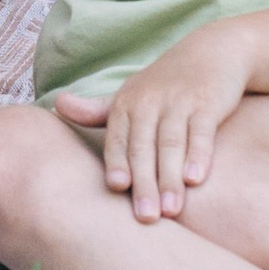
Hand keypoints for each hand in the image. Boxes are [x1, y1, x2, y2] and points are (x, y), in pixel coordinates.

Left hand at [55, 25, 254, 222]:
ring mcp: (179, 101)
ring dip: (170, 178)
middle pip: (143, 147)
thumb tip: (56, 106)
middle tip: (146, 218)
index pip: (118, 139)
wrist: (211, 51)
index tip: (116, 189)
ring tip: (170, 211)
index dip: (117, 163)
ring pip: (171, 144)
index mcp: (126, 103)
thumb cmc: (164, 83)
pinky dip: (199, 155)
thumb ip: (97, 111)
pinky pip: (201, 131)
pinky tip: (195, 180)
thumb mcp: (130, 95)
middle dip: (144, 184)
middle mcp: (149, 101)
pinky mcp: (207, 102)